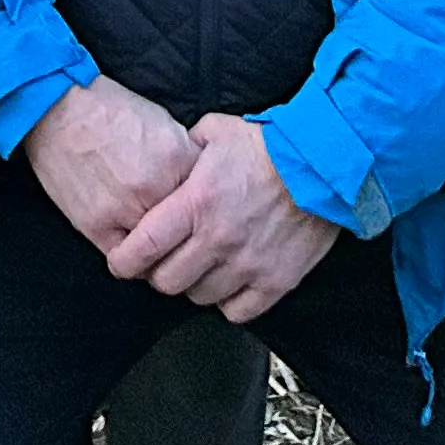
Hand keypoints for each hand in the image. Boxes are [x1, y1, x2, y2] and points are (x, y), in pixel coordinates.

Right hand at [22, 76, 199, 255]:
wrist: (58, 109)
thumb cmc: (110, 111)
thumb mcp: (163, 123)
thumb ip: (186, 158)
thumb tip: (201, 186)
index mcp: (176, 159)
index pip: (208, 202)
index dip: (204, 208)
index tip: (202, 214)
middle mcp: (154, 189)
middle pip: (186, 232)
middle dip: (186, 233)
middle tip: (183, 234)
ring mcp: (125, 210)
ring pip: (159, 253)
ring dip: (161, 251)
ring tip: (158, 243)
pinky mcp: (96, 226)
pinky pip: (126, 260)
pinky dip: (133, 257)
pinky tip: (134, 246)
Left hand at [109, 115, 342, 323]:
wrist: (324, 164)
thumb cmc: (268, 145)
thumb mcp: (214, 132)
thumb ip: (183, 149)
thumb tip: (165, 160)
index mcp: (196, 202)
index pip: (144, 247)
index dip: (124, 261)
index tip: (121, 262)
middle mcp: (218, 239)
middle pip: (167, 281)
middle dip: (158, 273)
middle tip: (164, 261)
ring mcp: (248, 264)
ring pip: (200, 298)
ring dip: (194, 285)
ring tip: (200, 266)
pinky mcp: (276, 281)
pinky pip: (237, 312)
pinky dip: (228, 302)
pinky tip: (229, 282)